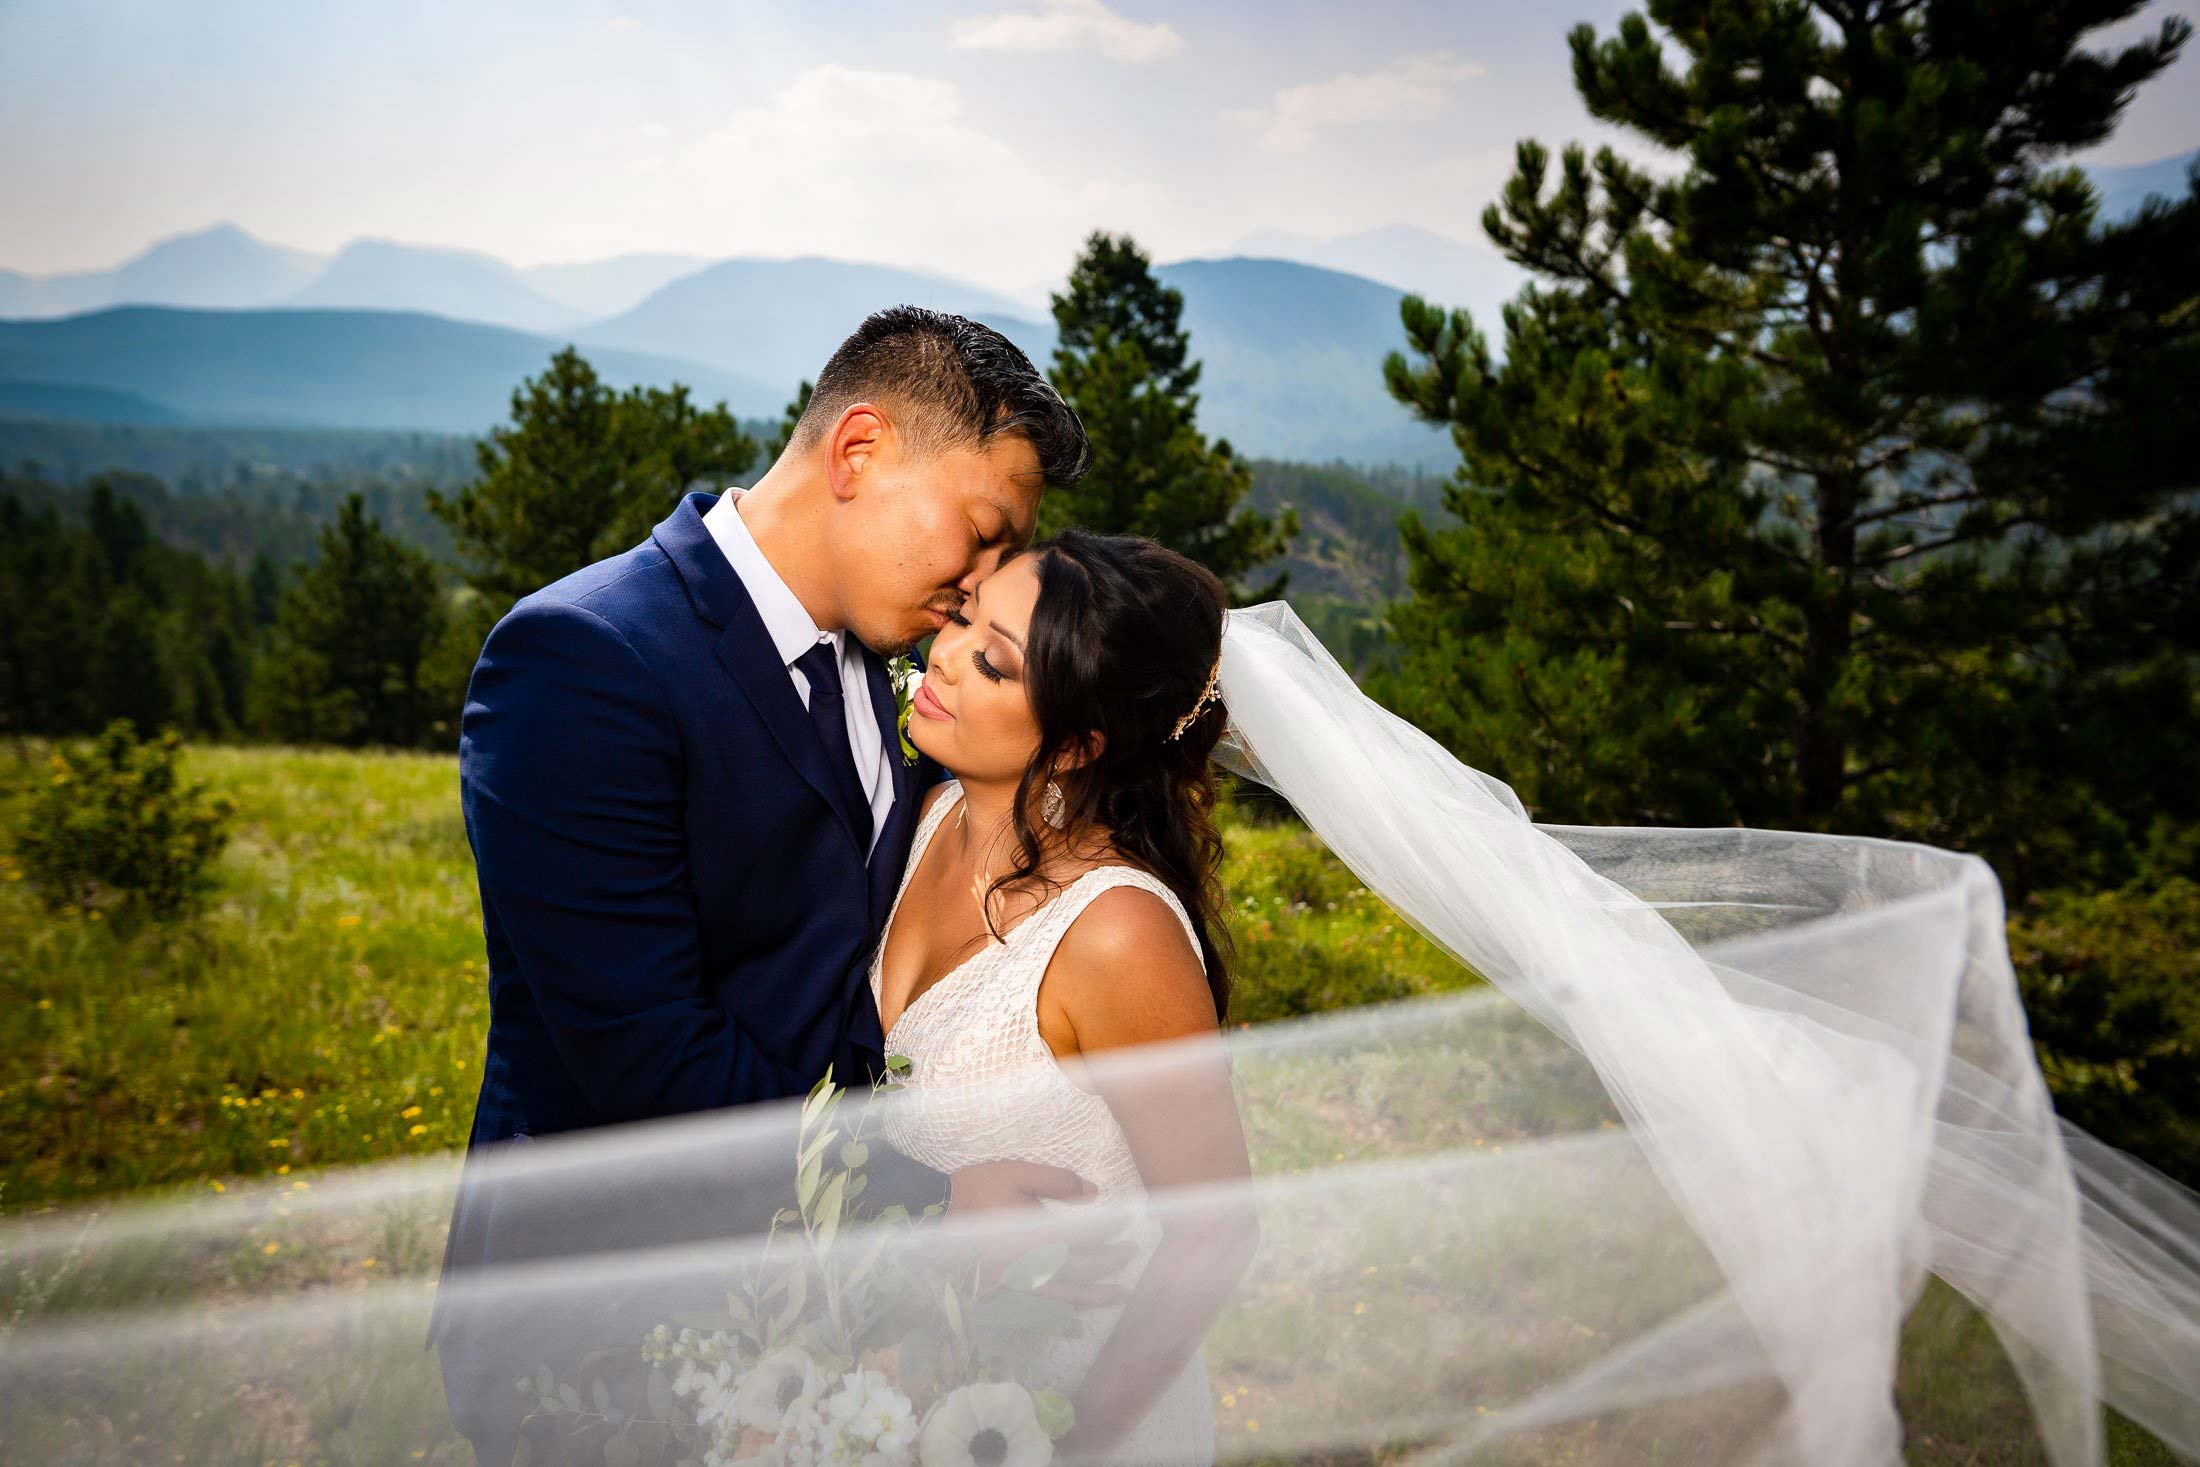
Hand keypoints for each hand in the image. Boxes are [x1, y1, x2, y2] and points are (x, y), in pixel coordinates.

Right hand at [946, 1161, 1135, 1307]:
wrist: (933, 1213)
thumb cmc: (978, 1189)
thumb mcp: (1017, 1172)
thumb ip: (1058, 1181)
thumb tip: (1094, 1193)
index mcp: (1034, 1235)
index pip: (1082, 1237)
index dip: (1107, 1231)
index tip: (1125, 1221)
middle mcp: (1029, 1266)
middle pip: (1079, 1271)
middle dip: (1109, 1263)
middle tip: (1131, 1252)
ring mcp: (1016, 1285)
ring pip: (1064, 1298)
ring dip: (1094, 1297)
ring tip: (1119, 1295)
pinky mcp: (1003, 1293)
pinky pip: (1038, 1312)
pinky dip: (1061, 1317)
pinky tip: (1077, 1321)